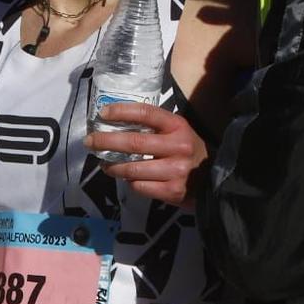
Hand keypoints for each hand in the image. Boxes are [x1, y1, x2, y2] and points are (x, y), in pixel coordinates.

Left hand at [83, 102, 206, 206]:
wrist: (214, 178)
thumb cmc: (189, 150)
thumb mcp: (178, 131)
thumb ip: (155, 127)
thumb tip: (116, 124)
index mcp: (178, 126)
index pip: (146, 113)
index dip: (122, 112)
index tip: (103, 114)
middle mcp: (178, 146)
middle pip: (133, 143)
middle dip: (106, 142)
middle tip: (90, 142)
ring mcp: (175, 171)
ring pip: (132, 169)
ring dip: (113, 167)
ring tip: (105, 165)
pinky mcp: (172, 191)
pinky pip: (140, 186)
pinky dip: (130, 182)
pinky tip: (129, 178)